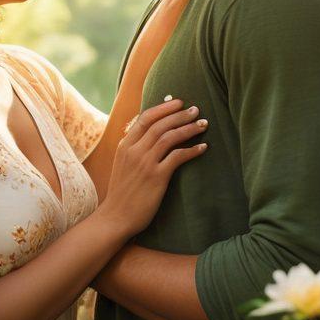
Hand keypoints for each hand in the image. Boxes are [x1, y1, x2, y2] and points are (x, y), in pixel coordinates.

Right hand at [97, 99, 206, 237]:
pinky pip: (177, 157)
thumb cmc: (122, 192)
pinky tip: (203, 147)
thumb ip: (134, 148)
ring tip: (203, 124)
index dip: (163, 108)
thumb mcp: (122, 164)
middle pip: (160, 124)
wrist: (116, 217)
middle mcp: (134, 151)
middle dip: (180, 114)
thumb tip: (150, 133)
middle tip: (196, 109)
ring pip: (170, 136)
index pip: (145, 118)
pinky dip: (192, 149)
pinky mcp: (156, 177)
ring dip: (189, 128)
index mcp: (125, 145)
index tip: (178, 102)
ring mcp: (145, 163)